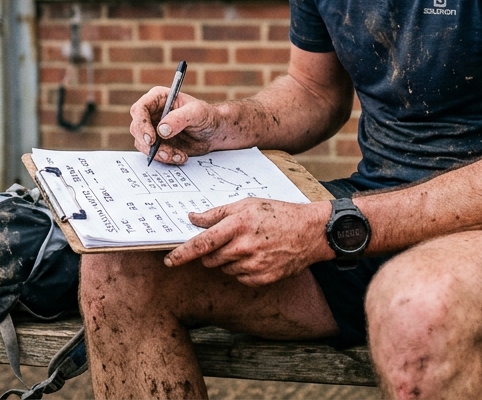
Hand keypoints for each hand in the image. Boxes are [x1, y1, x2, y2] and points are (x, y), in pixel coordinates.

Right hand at [129, 87, 219, 164]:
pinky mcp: (157, 143)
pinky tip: (180, 157)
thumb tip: (161, 130)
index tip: (151, 139)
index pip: (139, 109)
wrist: (214, 133)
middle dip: (148, 143)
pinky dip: (165, 158)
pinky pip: (152, 154)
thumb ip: (180, 118)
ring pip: (143, 144)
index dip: (141, 124)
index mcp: (158, 99)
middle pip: (136, 128)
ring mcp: (152, 129)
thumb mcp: (197, 113)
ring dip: (159, 153)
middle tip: (164, 153)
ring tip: (178, 156)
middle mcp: (151, 113)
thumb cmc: (206, 116)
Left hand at [163, 199, 331, 286]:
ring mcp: (254, 265)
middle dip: (212, 253)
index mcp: (238, 224)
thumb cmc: (278, 213)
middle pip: (211, 259)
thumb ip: (217, 213)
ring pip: (224, 269)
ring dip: (228, 260)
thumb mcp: (248, 204)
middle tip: (229, 241)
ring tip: (248, 246)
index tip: (170, 260)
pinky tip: (257, 257)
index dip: (183, 253)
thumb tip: (193, 218)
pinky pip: (240, 278)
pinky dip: (242, 270)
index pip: (202, 243)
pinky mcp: (263, 278)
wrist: (311, 232)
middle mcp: (244, 246)